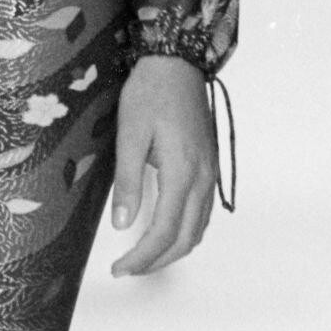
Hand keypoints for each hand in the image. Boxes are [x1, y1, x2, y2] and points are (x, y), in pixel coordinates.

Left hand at [110, 54, 216, 276]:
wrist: (178, 62)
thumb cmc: (150, 92)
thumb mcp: (130, 133)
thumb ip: (128, 181)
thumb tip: (122, 225)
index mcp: (182, 173)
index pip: (164, 232)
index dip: (142, 258)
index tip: (120, 269)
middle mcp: (202, 178)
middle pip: (186, 238)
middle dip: (157, 261)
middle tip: (127, 269)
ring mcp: (210, 173)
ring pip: (198, 229)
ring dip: (173, 250)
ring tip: (144, 257)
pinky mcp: (209, 165)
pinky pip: (203, 213)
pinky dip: (186, 232)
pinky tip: (168, 231)